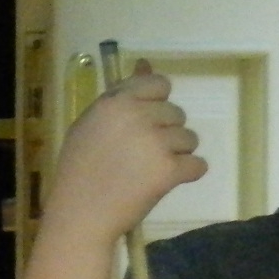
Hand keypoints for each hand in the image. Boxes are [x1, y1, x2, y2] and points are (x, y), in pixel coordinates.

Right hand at [47, 61, 206, 248]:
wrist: (81, 213)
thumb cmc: (80, 169)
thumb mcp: (91, 123)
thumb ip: (121, 95)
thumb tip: (146, 64)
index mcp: (116, 101)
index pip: (159, 85)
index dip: (157, 104)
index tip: (147, 123)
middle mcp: (137, 116)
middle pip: (176, 113)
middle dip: (167, 133)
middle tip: (144, 155)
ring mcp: (155, 142)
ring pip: (190, 138)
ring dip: (178, 153)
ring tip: (154, 169)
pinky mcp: (169, 170)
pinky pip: (198, 165)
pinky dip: (189, 174)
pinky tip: (169, 181)